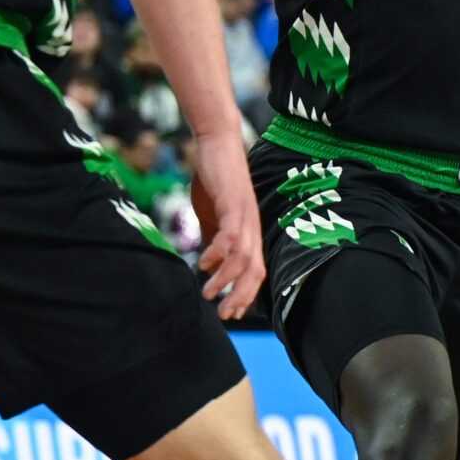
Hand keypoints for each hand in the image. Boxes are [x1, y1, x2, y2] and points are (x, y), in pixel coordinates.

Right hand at [187, 130, 264, 320]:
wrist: (217, 145)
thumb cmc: (215, 180)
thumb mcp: (212, 215)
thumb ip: (213, 237)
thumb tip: (209, 264)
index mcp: (250, 232)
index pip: (256, 270)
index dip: (247, 294)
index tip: (232, 313)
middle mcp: (253, 227)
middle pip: (256, 270)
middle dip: (241, 296)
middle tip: (224, 314)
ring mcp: (245, 216)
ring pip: (244, 257)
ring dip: (226, 279)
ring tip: (207, 292)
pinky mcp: (234, 203)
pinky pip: (230, 235)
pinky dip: (218, 253)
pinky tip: (203, 263)